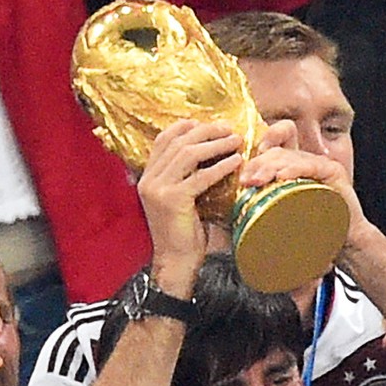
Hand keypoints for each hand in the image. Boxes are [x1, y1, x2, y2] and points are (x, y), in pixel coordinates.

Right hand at [138, 120, 243, 287]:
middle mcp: (150, 179)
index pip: (163, 140)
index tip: (207, 123)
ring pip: (188, 154)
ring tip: (236, 140)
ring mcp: (158, 188)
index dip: (185, 127)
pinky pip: (200, 176)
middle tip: (229, 128)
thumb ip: (190, 178)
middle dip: (205, 131)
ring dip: (215, 143)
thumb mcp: (183, 199)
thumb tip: (216, 156)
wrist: (176, 262)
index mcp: (149, 176)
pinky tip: (236, 162)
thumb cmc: (185, 234)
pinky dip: (220, 166)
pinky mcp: (172, 199)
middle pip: (178, 142)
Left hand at [241, 121, 368, 242]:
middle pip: (276, 151)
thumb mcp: (281, 217)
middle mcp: (305, 162)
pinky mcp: (333, 172)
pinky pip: (310, 165)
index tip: (243, 168)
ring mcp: (320, 165)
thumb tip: (232, 213)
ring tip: (257, 181)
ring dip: (270, 166)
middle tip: (244, 181)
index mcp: (291, 168)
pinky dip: (294, 169)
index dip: (255, 149)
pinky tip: (282, 177)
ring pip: (290, 156)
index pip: (272, 146)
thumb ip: (261, 210)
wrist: (344, 244)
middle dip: (257, 163)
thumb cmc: (312, 234)